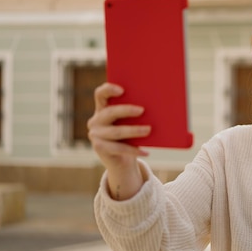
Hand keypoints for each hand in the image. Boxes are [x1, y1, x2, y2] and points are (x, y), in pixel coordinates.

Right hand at [87, 82, 150, 198]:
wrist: (121, 160)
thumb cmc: (129, 136)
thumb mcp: (131, 123)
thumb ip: (136, 113)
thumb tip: (156, 105)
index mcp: (102, 108)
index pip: (100, 94)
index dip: (109, 89)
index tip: (122, 90)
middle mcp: (96, 120)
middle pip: (110, 112)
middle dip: (126, 110)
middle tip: (142, 110)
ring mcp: (95, 135)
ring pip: (116, 132)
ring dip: (134, 130)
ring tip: (149, 130)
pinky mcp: (99, 148)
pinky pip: (119, 148)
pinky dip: (134, 150)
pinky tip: (146, 151)